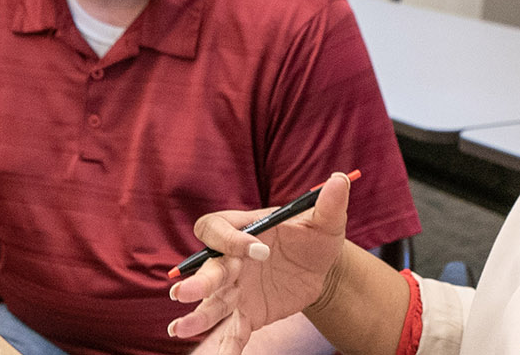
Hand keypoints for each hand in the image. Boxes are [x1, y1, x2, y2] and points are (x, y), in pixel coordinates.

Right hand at [170, 173, 353, 354]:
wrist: (320, 269)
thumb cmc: (315, 237)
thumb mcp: (325, 221)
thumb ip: (330, 203)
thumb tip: (341, 180)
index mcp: (242, 230)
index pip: (219, 229)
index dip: (231, 240)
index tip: (258, 251)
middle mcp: (231, 259)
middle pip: (207, 269)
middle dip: (198, 282)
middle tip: (183, 294)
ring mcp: (235, 289)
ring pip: (212, 303)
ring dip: (197, 316)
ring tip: (179, 330)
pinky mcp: (246, 313)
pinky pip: (232, 330)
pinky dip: (225, 345)